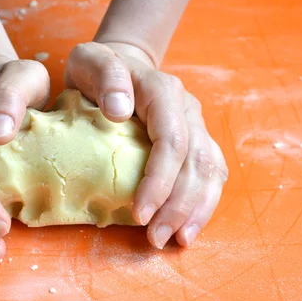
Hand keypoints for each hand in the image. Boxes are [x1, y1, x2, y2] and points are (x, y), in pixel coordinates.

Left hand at [65, 42, 227, 248]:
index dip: (159, 181)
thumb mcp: (89, 60)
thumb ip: (104, 75)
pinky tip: (189, 228)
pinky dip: (203, 204)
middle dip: (177, 205)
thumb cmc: (98, 70)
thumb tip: (119, 110)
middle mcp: (187, 109)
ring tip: (177, 240)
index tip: (138, 214)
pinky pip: (212, 174)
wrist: (123, 65)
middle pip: (195, 162)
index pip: (171, 140)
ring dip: (196, 210)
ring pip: (211, 171)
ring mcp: (196, 125)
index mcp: (162, 90)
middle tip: (155, 238)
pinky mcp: (198, 141)